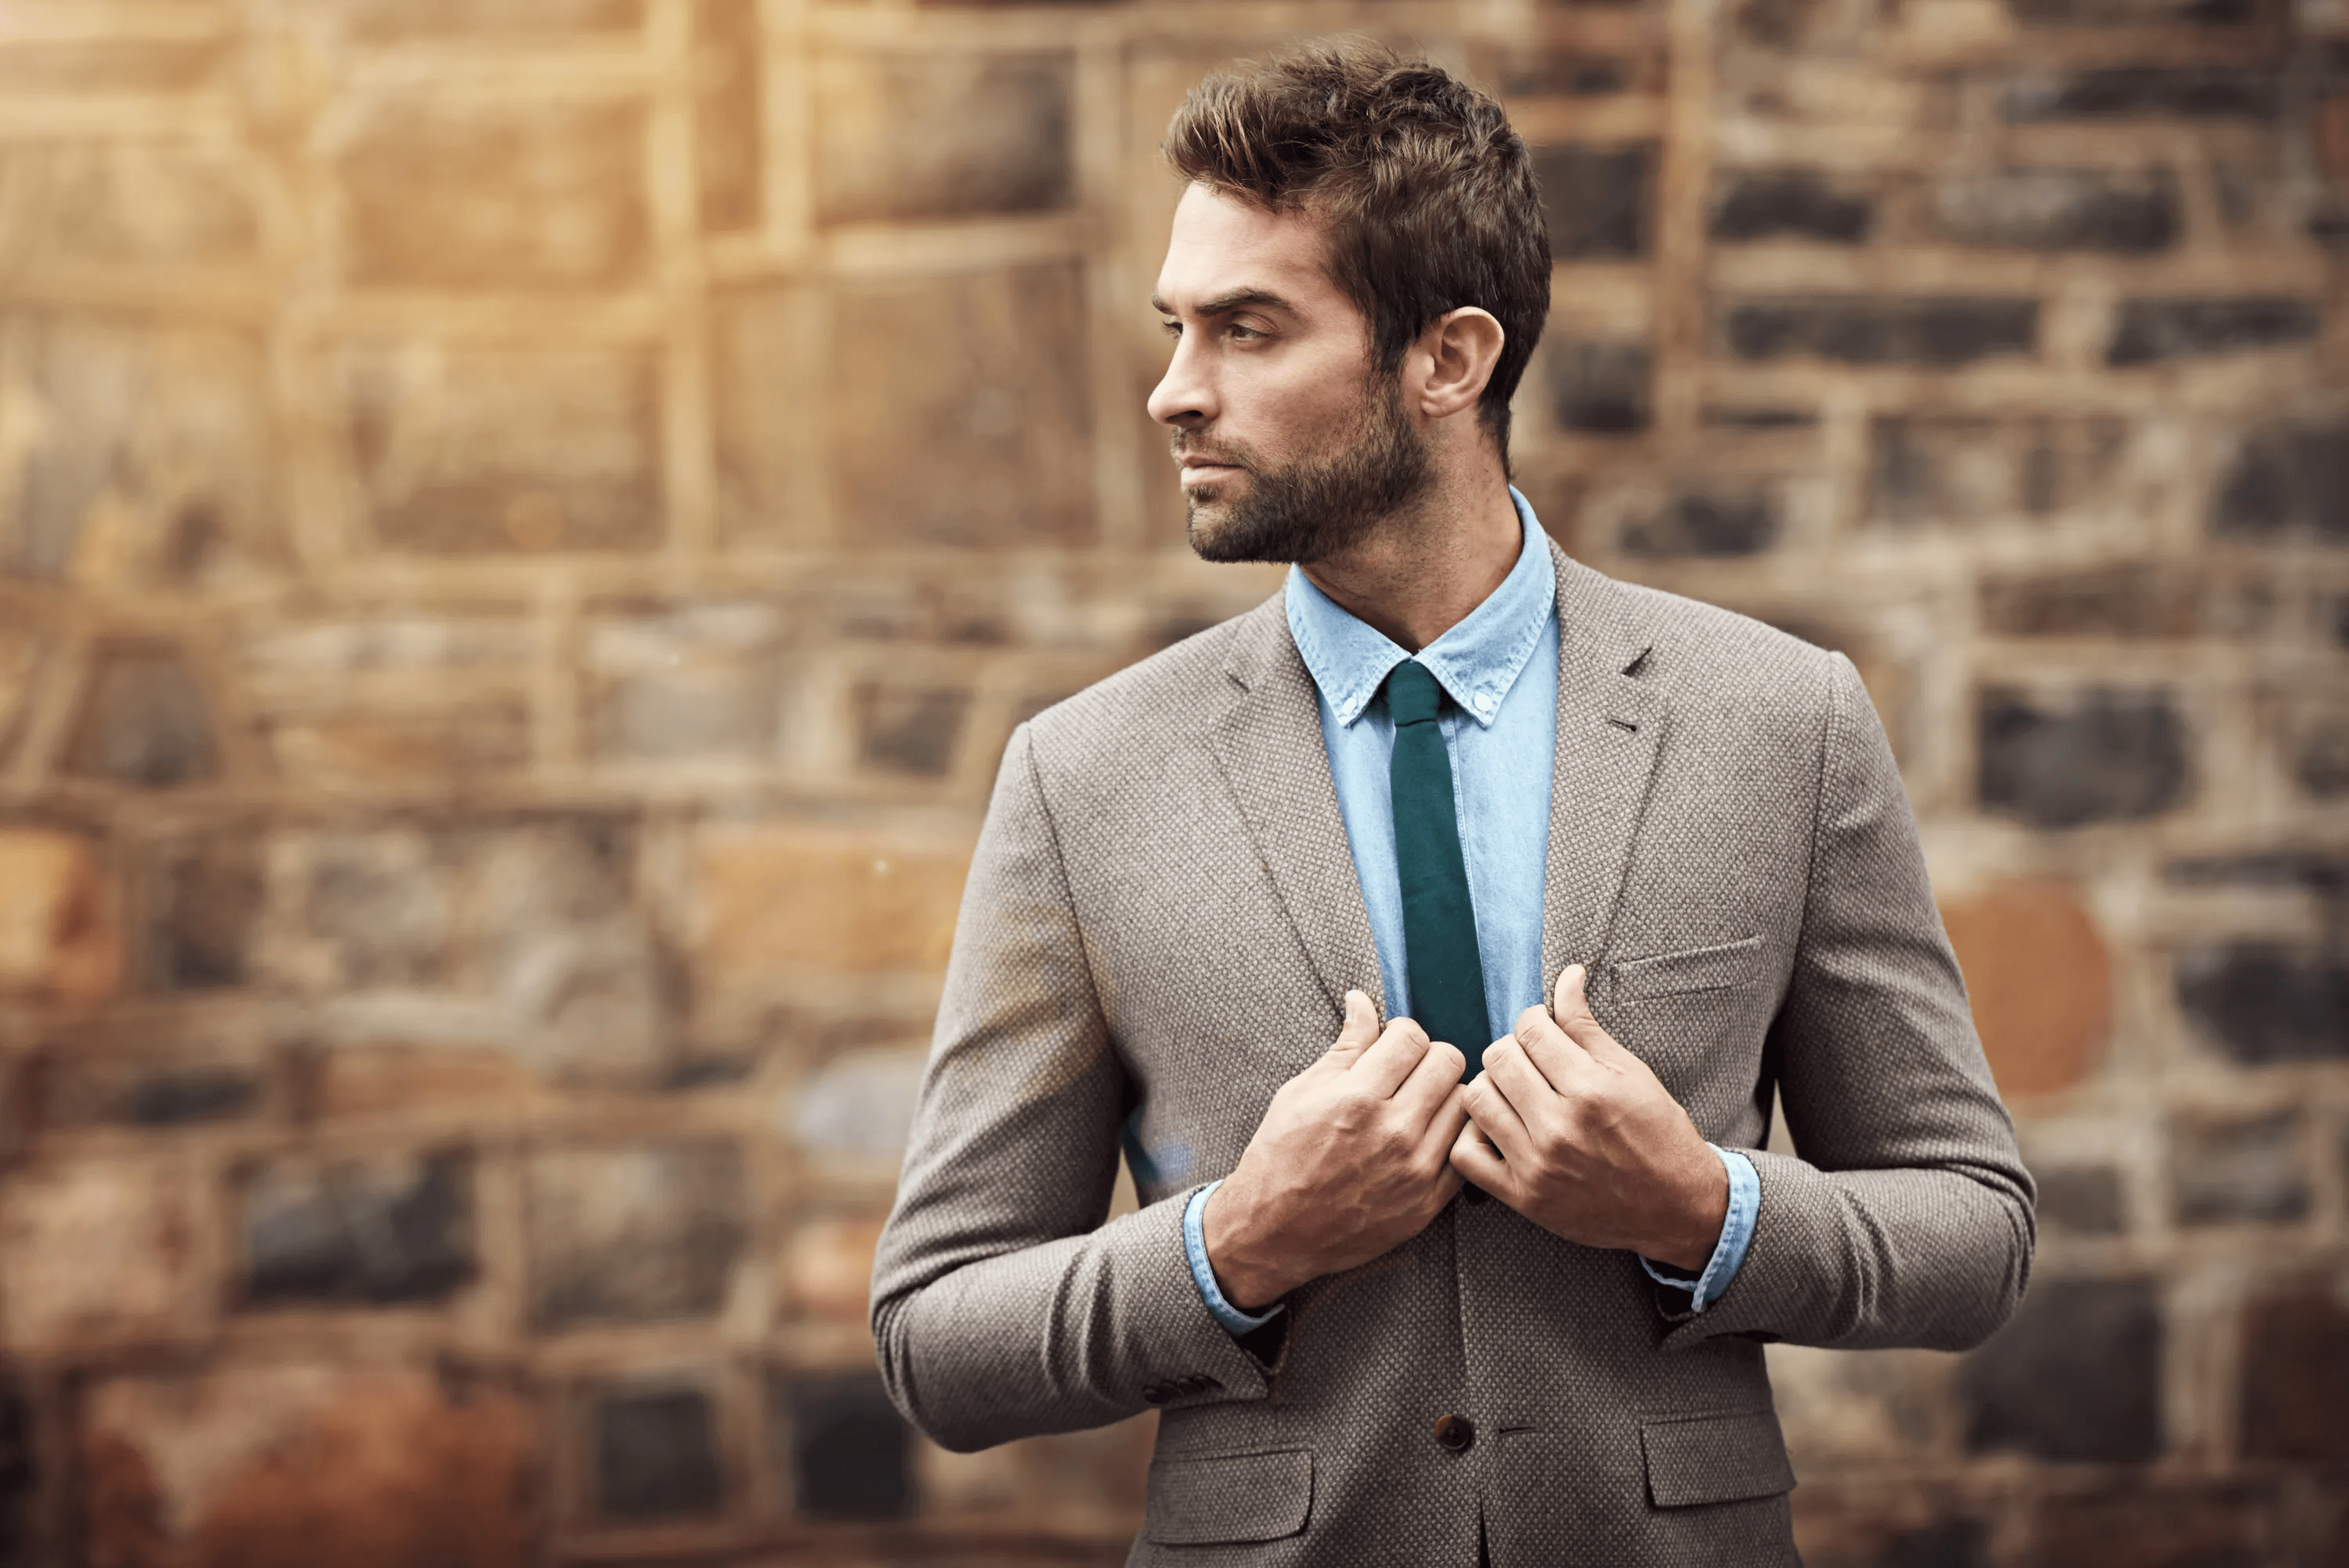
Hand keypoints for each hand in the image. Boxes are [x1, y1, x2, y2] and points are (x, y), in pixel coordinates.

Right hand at [1202, 990, 1470, 1310]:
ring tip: (1416, 1106)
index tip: (1390, 1048)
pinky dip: (1450, 1137)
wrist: (1275, 1232)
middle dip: (1427, 1058)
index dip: (1400, 1034)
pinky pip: (1464, 1149)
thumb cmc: (1281, 1157)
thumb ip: (1345, 1047)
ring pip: (1463, 1102)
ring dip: (1442, 1096)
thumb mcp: (1302, 1092)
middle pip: (1448, 1062)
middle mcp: (1392, 1132)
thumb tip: (1362, 1001)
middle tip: (1407, 1074)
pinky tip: (1425, 1139)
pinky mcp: (1428, 1201)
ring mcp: (1415, 1170)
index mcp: (1356, 1098)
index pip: (1412, 1037)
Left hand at [1449, 963, 1727, 1271]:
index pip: (1531, 1029)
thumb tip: (1567, 975)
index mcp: (1591, 1090)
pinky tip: (1497, 1128)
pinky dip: (1472, 1135)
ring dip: (1492, 1086)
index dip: (1535, 1020)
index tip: (1545, 1032)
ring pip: (1477, 1098)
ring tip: (1515, 1092)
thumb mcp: (1632, 1073)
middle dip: (1512, 1048)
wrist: (1676, 1207)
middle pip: (1498, 1058)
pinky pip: (1464, 1154)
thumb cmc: (1658, 1135)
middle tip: (1532, 1061)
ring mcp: (1538, 1165)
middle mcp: (1561, 1127)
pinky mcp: (1524, 1197)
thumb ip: (1586, 1027)